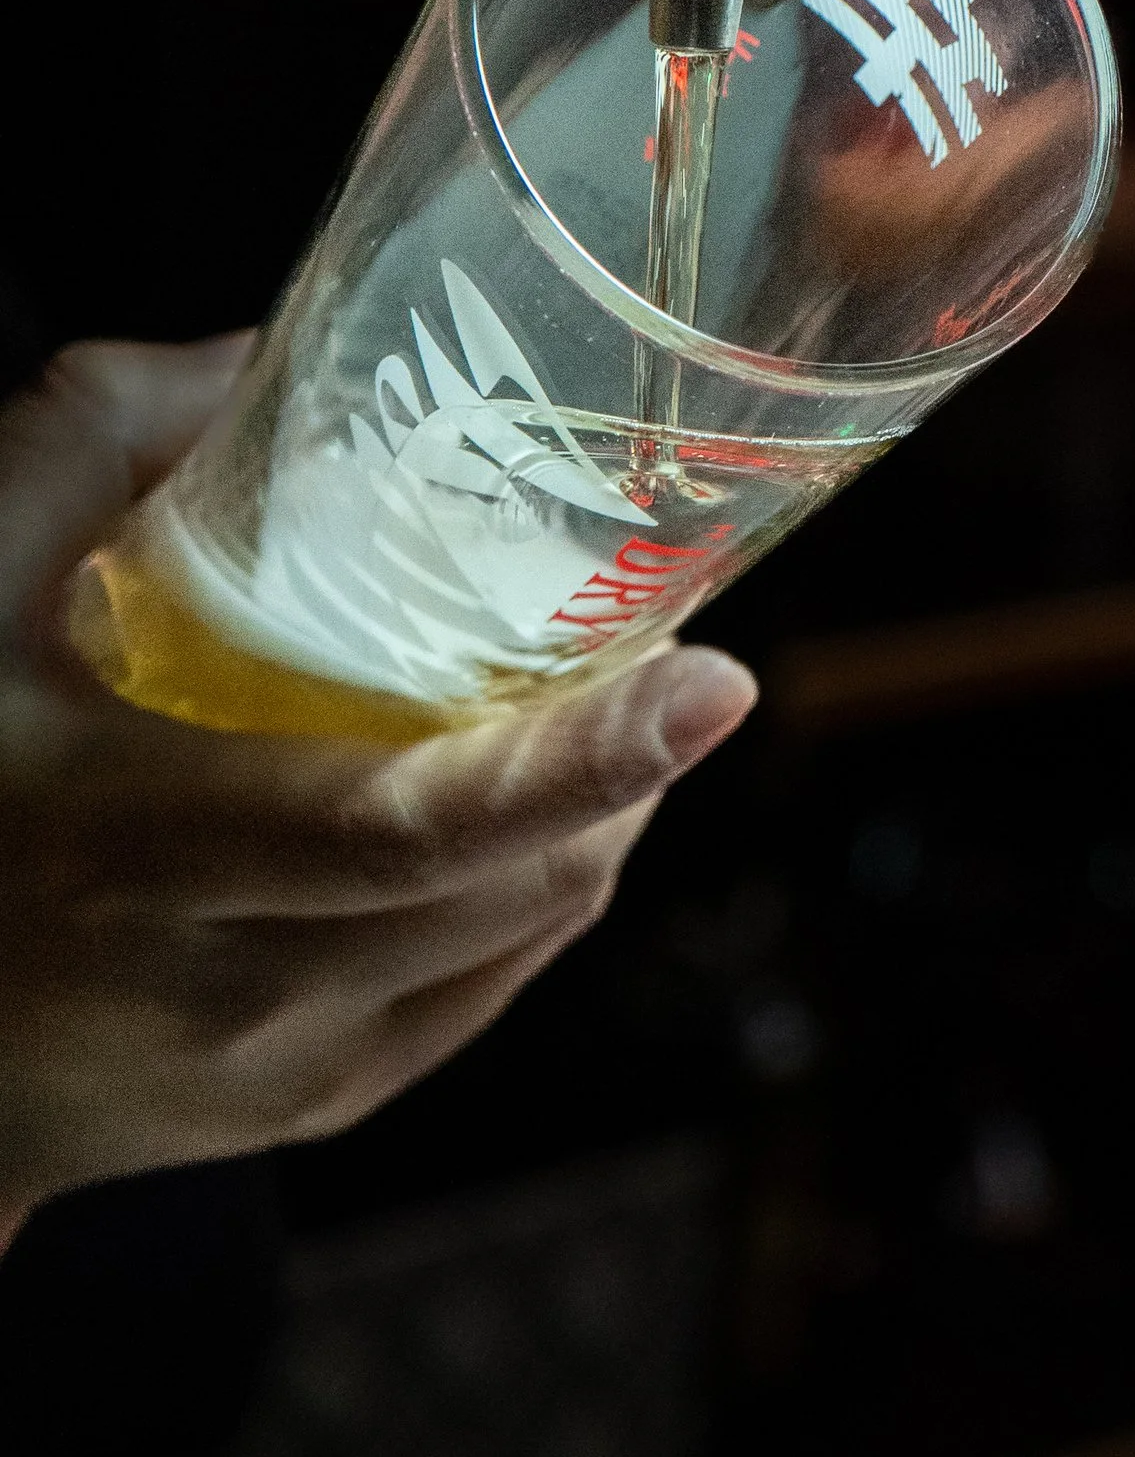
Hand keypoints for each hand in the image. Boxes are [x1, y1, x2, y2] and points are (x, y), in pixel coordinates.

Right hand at [0, 336, 755, 1238]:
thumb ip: (98, 438)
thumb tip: (264, 356)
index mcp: (150, 854)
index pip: (417, 828)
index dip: (585, 758)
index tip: (714, 679)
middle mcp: (238, 985)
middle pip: (522, 874)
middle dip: (631, 751)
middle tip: (657, 629)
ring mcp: (291, 1066)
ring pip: (537, 922)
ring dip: (607, 808)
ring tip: (604, 694)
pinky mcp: (324, 1101)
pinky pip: (498, 977)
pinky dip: (549, 876)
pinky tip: (538, 797)